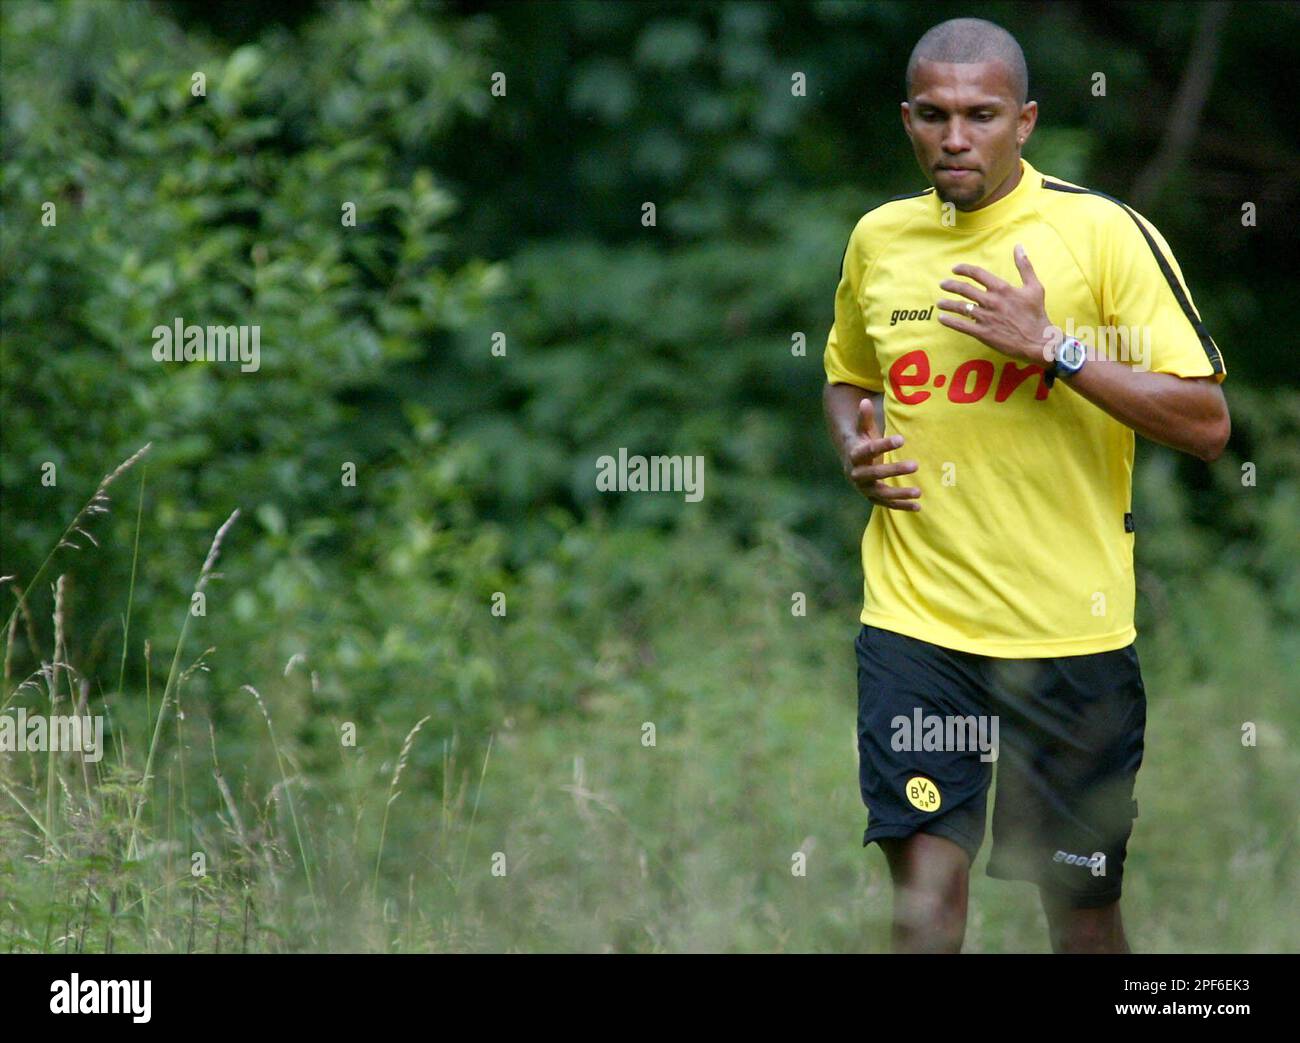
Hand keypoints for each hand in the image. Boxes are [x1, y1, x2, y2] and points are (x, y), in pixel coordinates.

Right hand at [844, 397, 921, 510]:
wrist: (850, 464)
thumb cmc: (861, 443)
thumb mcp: (863, 431)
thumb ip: (865, 418)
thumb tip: (864, 401)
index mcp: (854, 455)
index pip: (869, 450)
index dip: (884, 445)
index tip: (901, 439)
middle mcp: (856, 474)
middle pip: (875, 473)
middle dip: (894, 470)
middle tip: (915, 465)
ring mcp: (864, 488)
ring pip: (882, 492)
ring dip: (900, 493)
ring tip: (918, 492)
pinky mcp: (872, 498)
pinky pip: (887, 503)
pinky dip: (902, 506)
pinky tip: (918, 506)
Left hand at [936, 244, 1059, 366]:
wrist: (1037, 340)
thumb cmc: (1036, 313)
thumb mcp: (1034, 287)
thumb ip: (1024, 266)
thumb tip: (1019, 246)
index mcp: (1002, 288)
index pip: (977, 274)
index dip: (963, 269)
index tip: (954, 269)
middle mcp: (991, 301)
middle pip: (964, 289)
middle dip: (950, 285)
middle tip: (942, 284)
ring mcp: (986, 317)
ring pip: (960, 307)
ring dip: (947, 304)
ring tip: (939, 303)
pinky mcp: (983, 333)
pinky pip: (961, 325)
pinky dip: (949, 321)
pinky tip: (942, 318)